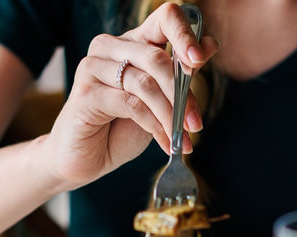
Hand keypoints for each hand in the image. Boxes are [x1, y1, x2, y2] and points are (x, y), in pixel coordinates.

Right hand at [42, 3, 218, 189]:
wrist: (88, 157)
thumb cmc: (123, 126)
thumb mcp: (160, 99)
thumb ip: (181, 74)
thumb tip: (211, 45)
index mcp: (133, 42)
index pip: (164, 18)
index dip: (185, 35)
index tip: (199, 60)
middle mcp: (110, 47)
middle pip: (157, 58)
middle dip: (182, 94)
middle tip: (195, 124)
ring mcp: (93, 67)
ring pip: (145, 84)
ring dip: (170, 115)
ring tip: (182, 138)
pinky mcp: (86, 93)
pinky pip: (130, 104)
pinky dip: (154, 126)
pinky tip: (165, 143)